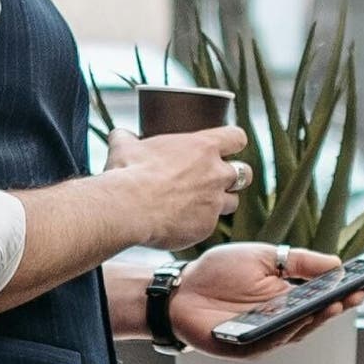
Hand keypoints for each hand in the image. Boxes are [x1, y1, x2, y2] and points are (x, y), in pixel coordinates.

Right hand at [103, 121, 248, 251]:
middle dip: (233, 176)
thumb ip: (127, 139)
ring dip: (220, 202)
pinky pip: (210, 226)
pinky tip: (180, 224)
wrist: (129, 207)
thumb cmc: (130, 172)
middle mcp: (216, 174)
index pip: (237, 137)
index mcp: (203, 147)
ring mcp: (214, 203)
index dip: (233, 142)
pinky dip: (199, 224)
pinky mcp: (206, 227)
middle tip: (214, 179)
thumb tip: (119, 135)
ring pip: (233, 202)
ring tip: (198, 204)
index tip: (226, 146)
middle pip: (244, 172)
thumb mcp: (126, 147)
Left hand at [170, 243, 362, 351]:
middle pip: (316, 316)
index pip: (323, 297)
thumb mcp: (263, 257)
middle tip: (355, 295)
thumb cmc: (219, 272)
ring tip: (333, 304)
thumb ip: (297, 261)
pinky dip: (284, 331)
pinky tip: (296, 319)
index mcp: (288, 297)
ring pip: (297, 331)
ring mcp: (265, 336)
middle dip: (337, 305)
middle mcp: (281, 320)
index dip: (345, 292)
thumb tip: (336, 263)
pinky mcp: (245, 348)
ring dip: (315, 319)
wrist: (180, 288)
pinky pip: (270, 341)